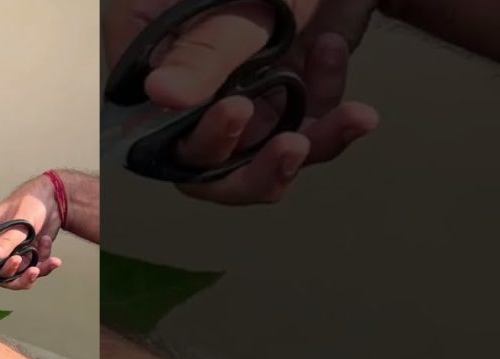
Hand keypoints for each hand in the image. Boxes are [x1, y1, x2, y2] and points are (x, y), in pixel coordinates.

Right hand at [0, 175, 65, 290]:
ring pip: (20, 275)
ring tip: (49, 263)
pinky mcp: (29, 255)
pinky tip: (47, 243)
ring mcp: (14, 252)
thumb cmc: (31, 200)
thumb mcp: (19, 221)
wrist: (54, 198)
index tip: (16, 262)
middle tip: (33, 270)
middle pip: (2, 273)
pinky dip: (45, 262)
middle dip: (20, 275)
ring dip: (36, 271)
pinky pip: (35, 268)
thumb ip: (7, 240)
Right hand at [105, 0, 379, 203]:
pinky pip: (302, 124)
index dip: (196, 140)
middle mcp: (189, 89)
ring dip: (312, 141)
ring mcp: (235, 92)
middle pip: (208, 162)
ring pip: (261, 153)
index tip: (236, 112)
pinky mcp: (279, 91)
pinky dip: (329, 100)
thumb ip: (202, 49)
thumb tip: (161, 96)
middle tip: (295, 147)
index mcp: (151, 62)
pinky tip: (331, 50)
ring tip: (351, 118)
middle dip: (258, 165)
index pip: (155, 132)